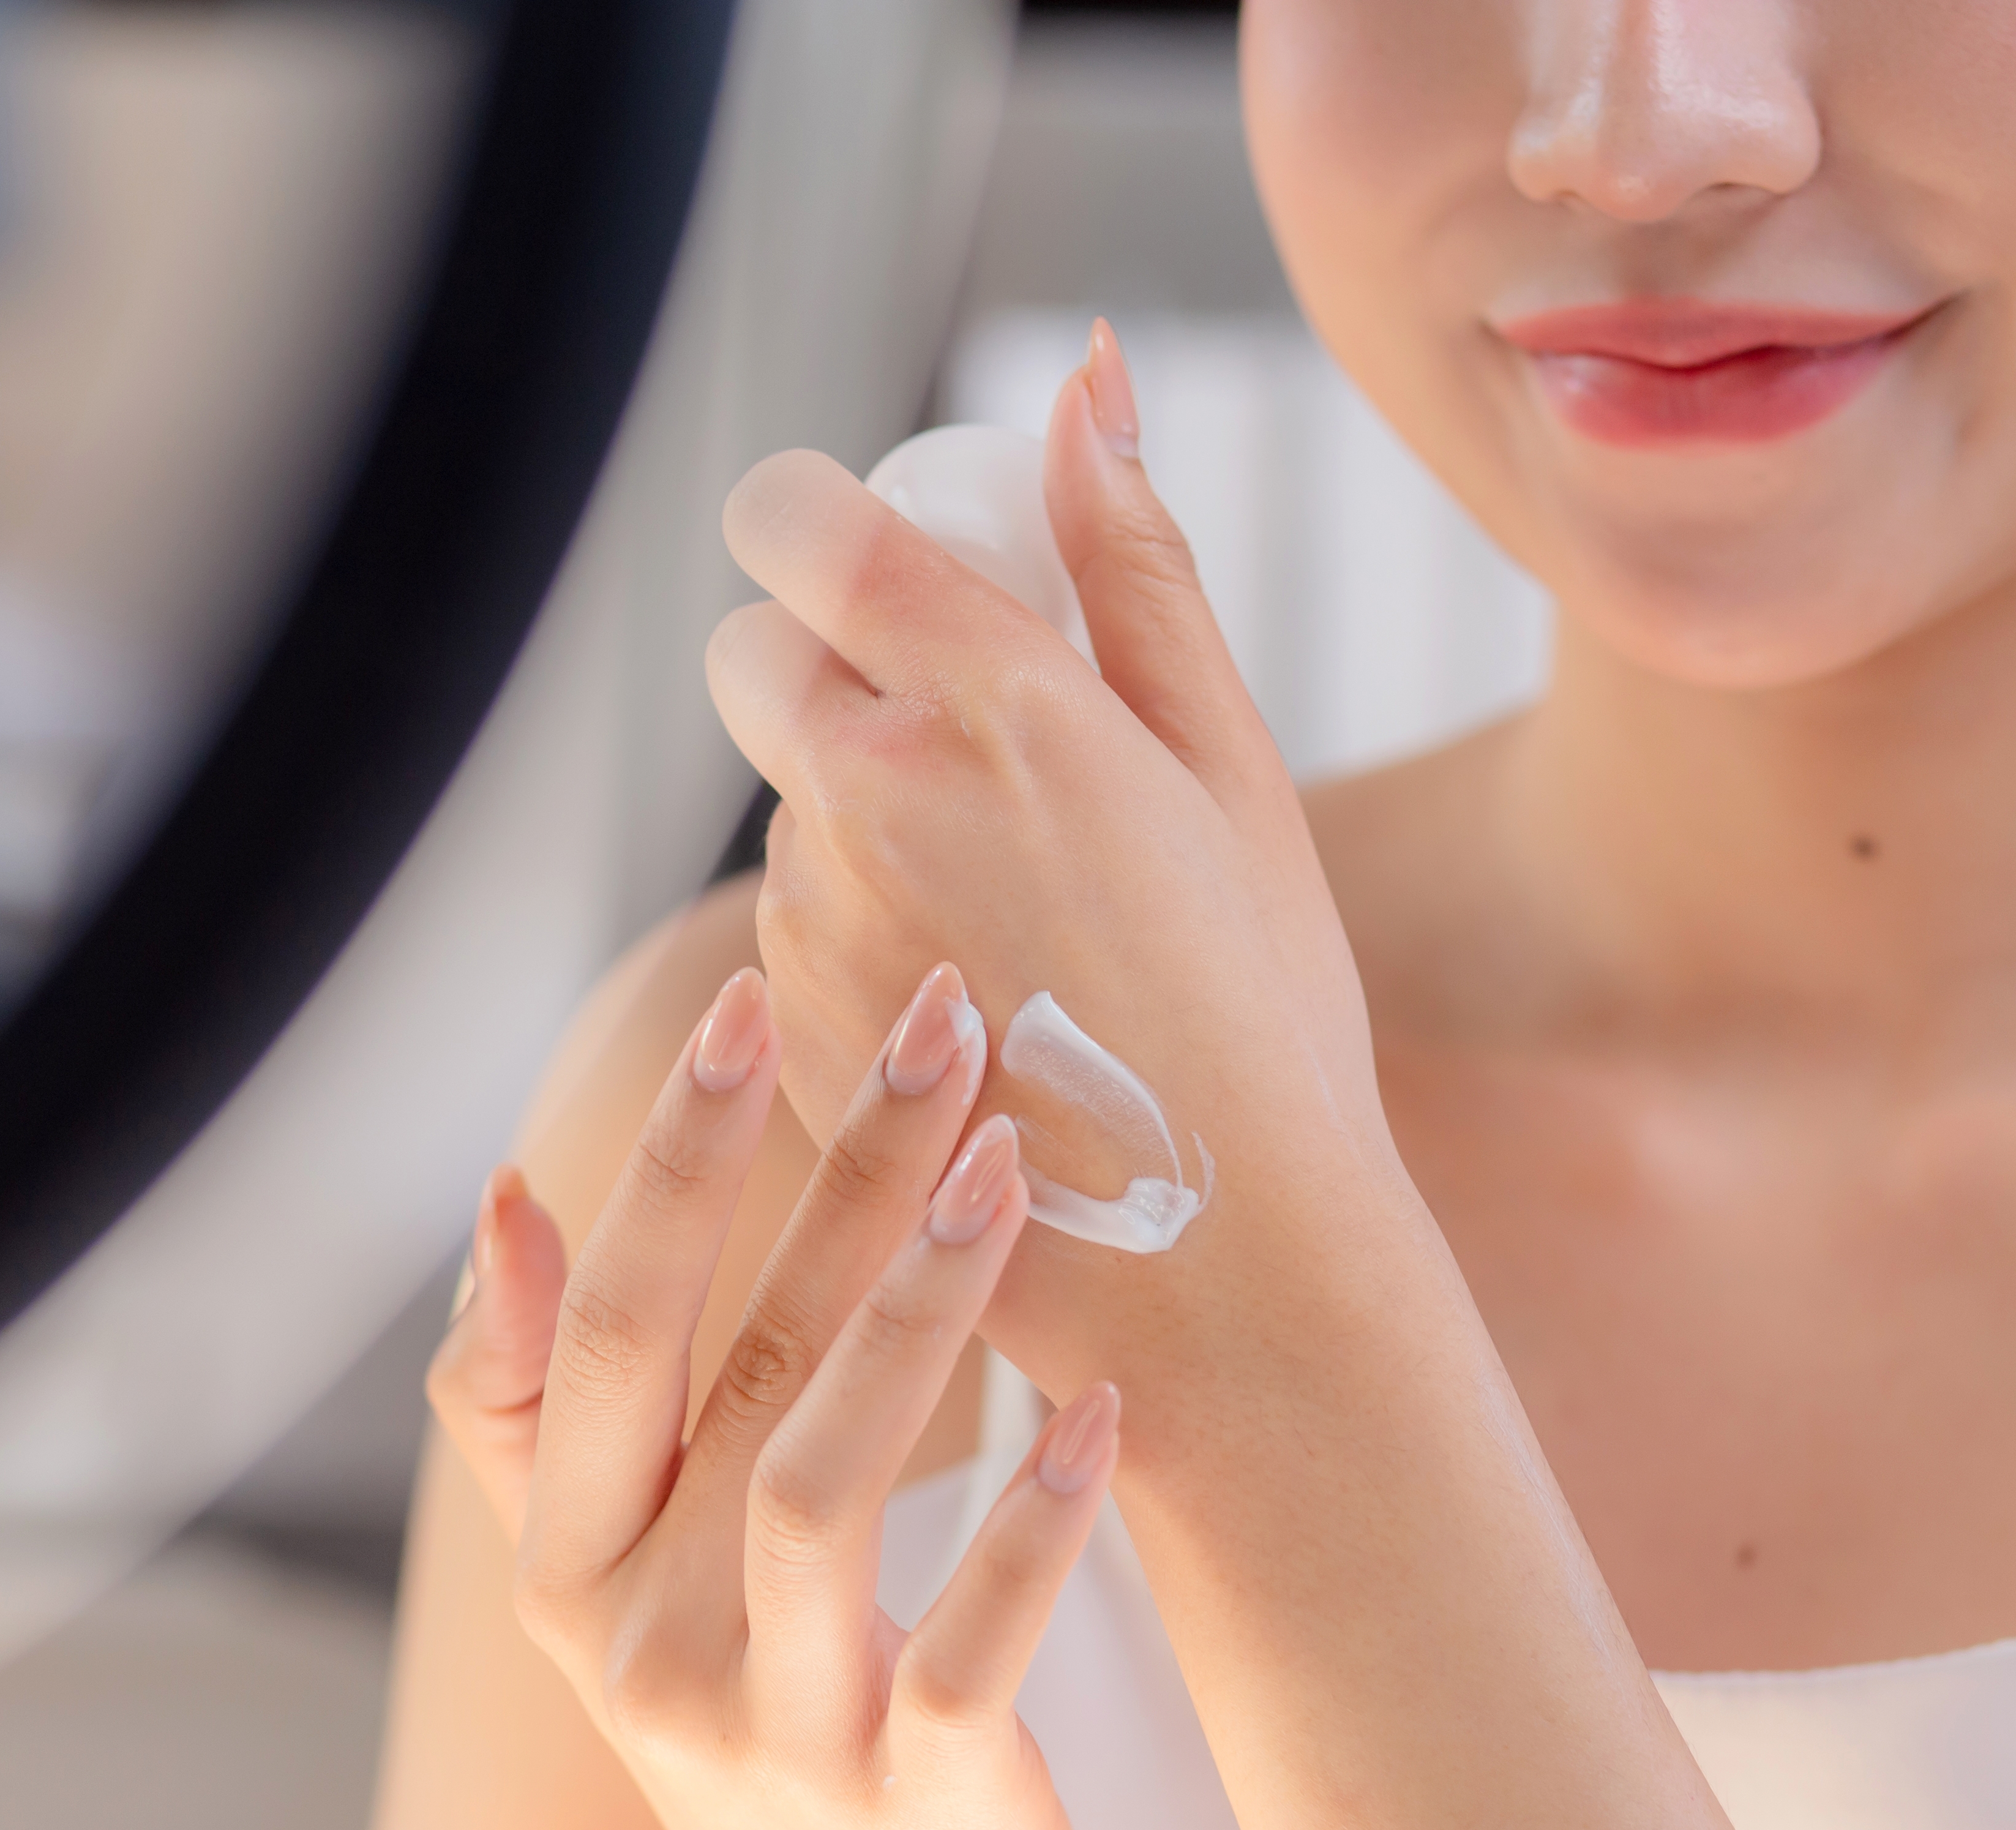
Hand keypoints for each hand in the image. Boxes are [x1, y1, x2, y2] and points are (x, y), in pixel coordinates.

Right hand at [431, 963, 1121, 1829]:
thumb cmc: (730, 1721)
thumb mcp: (598, 1582)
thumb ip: (531, 1410)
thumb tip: (502, 1202)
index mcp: (572, 1558)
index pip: (601, 1325)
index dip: (667, 1164)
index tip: (743, 999)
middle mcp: (645, 1636)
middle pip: (726, 1367)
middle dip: (826, 1176)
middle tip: (936, 1013)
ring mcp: (776, 1727)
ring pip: (824, 1490)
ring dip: (919, 1313)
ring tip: (1012, 1162)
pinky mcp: (913, 1803)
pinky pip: (971, 1649)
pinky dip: (1036, 1529)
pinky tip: (1109, 1412)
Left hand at [706, 325, 1397, 1393]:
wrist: (1222, 1265)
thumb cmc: (1262, 1011)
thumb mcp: (1232, 768)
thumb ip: (1137, 563)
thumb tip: (1088, 377)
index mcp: (999, 709)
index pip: (805, 530)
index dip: (817, 527)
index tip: (869, 561)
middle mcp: (877, 805)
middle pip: (753, 659)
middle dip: (823, 666)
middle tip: (955, 740)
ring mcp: (816, 930)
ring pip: (783, 808)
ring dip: (855, 820)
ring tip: (1006, 918)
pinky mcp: (785, 1040)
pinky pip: (787, 937)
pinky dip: (854, 943)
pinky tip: (973, 1011)